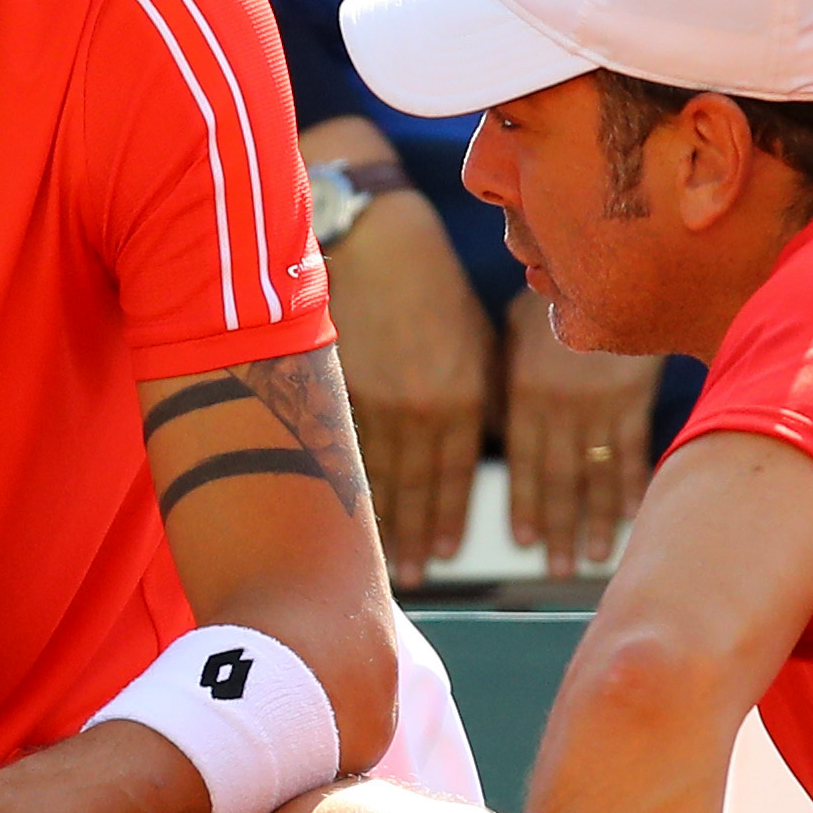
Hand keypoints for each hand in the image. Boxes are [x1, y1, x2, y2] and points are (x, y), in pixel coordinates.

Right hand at [320, 180, 491, 584]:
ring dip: (386, 523)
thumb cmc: (430, 279)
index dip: (452, 519)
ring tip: (385, 560)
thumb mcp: (472, 336)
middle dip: (421, 537)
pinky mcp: (335, 389)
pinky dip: (344, 485)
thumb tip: (477, 442)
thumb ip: (475, 394)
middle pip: (420, 490)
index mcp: (462, 393)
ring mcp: (374, 401)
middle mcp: (420, 408)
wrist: (372, 235)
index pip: (458, 475)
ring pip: (380, 477)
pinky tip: (343, 512)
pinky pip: (341, 450)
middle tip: (420, 576)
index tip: (452, 554)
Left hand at [502, 297, 658, 576]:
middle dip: (555, 528)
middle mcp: (561, 405)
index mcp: (525, 392)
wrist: (615, 267)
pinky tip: (631, 515)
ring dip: (594, 520)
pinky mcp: (635, 398)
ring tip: (590, 557)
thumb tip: (489, 421)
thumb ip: (506, 378)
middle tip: (555, 570)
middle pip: (556, 478)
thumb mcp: (519, 329)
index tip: (519, 542)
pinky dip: (630, 485)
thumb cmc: (556, 296)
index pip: (518, 461)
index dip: (519, 503)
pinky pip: (631, 450)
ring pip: (594, 473)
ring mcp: (601, 405)